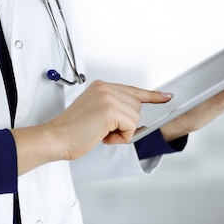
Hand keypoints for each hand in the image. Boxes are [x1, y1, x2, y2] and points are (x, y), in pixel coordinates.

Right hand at [12, 80, 171, 173]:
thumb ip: (112, 108)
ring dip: (121, 132)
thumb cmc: (72, 131)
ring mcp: (108, 97)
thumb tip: (133, 115)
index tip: (166, 96)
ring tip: (99, 132)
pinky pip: (130, 127)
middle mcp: (105, 88)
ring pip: (135, 118)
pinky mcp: (111, 110)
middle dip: (124, 124)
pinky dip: (120, 137)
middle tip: (102, 130)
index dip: (151, 96)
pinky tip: (102, 136)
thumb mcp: (94, 112)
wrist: (57, 137)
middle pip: (136, 107)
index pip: (132, 90)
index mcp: (101, 86)